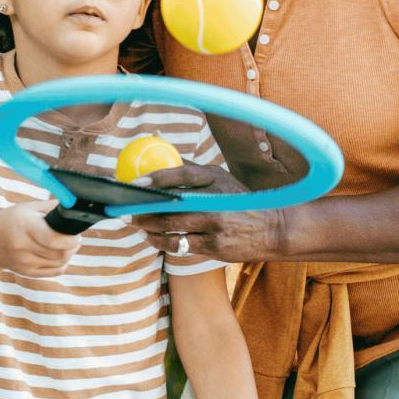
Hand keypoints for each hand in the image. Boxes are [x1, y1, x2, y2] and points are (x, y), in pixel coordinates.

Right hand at [0, 201, 81, 277]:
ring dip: (69, 254)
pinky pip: (55, 271)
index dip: (71, 239)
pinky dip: (62, 263)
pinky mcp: (27, 273)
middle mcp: (22, 247)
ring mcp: (24, 263)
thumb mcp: (27, 208)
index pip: (53, 239)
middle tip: (75, 238)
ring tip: (66, 244)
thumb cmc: (11, 221)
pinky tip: (58, 254)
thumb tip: (74, 205)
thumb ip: (51, 207)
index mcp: (24, 226)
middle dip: (73, 246)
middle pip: (60, 254)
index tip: (77, 233)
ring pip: (60, 263)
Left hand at [128, 163, 284, 263]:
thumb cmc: (240, 199)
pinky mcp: (214, 248)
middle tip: (125, 211)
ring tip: (137, 226)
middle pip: (171, 209)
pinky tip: (153, 238)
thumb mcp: (221, 178)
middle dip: (143, 212)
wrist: (272, 229)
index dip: (156, 179)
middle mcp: (215, 204)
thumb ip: (192, 170)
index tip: (135, 183)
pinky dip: (164, 243)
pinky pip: (182, 247)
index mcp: (216, 180)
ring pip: (172, 231)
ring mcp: (214, 228)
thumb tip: (161, 151)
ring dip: (149, 230)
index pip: (182, 175)